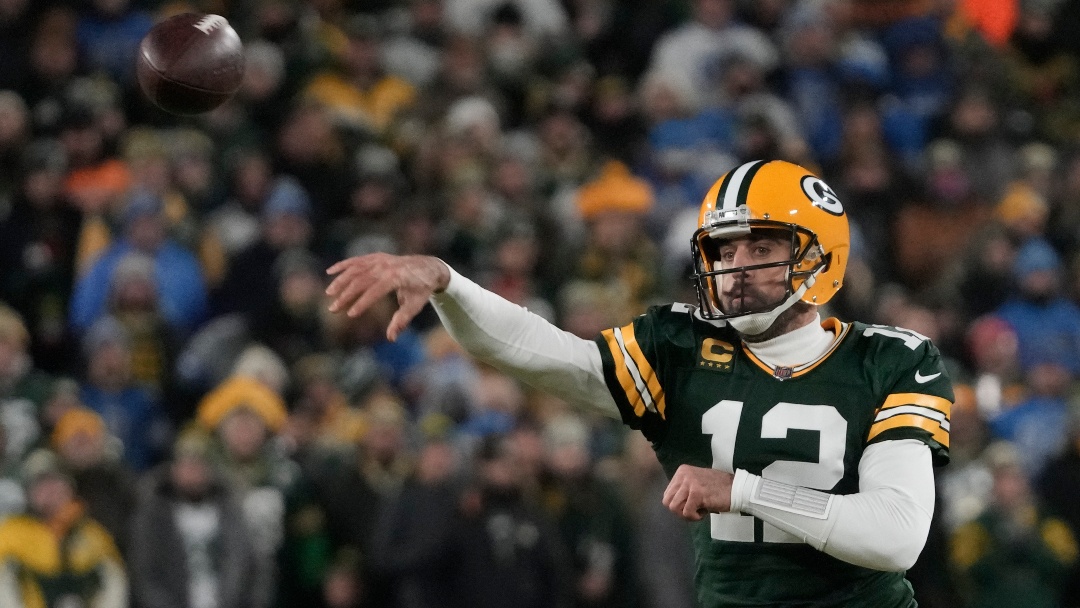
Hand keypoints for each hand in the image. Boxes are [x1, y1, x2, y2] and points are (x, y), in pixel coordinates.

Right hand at [325, 253, 450, 340]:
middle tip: (334, 309)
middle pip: (361, 280)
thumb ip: (401, 321)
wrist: (430, 267)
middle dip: (346, 295)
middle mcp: (386, 266)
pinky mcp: (376, 257)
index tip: (350, 314)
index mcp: (396, 277)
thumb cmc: (422, 289)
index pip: (375, 291)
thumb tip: (391, 338)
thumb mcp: (415, 306)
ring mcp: (380, 260)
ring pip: (355, 269)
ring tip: (329, 294)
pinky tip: (330, 272)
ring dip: (341, 281)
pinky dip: (343, 265)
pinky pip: (357, 260)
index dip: (362, 303)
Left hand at [662, 464, 734, 521]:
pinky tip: (705, 511)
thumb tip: (672, 502)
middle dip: (680, 511)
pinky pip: (686, 513)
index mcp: (682, 471)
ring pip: (674, 508)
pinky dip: (695, 517)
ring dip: (687, 514)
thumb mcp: (697, 482)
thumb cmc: (719, 488)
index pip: (667, 494)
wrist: (738, 489)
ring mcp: (689, 483)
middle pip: (668, 502)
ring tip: (699, 510)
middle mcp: (683, 475)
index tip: (692, 504)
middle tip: (694, 510)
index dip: (679, 504)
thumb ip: (683, 489)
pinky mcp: (697, 493)